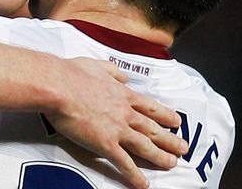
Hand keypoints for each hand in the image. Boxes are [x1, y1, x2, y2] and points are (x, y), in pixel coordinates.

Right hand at [44, 58, 187, 188]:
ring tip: (172, 164)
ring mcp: (117, 129)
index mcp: (122, 94)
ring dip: (160, 157)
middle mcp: (125, 112)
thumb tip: (123, 76)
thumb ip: (113, 71)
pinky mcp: (105, 144)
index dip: (165, 115)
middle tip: (183, 147)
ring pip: (145, 146)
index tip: (176, 122)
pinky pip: (124, 163)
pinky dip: (135, 175)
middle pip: (153, 129)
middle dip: (170, 139)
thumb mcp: (97, 65)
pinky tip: (143, 184)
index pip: (150, 107)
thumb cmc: (72, 74)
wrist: (59, 87)